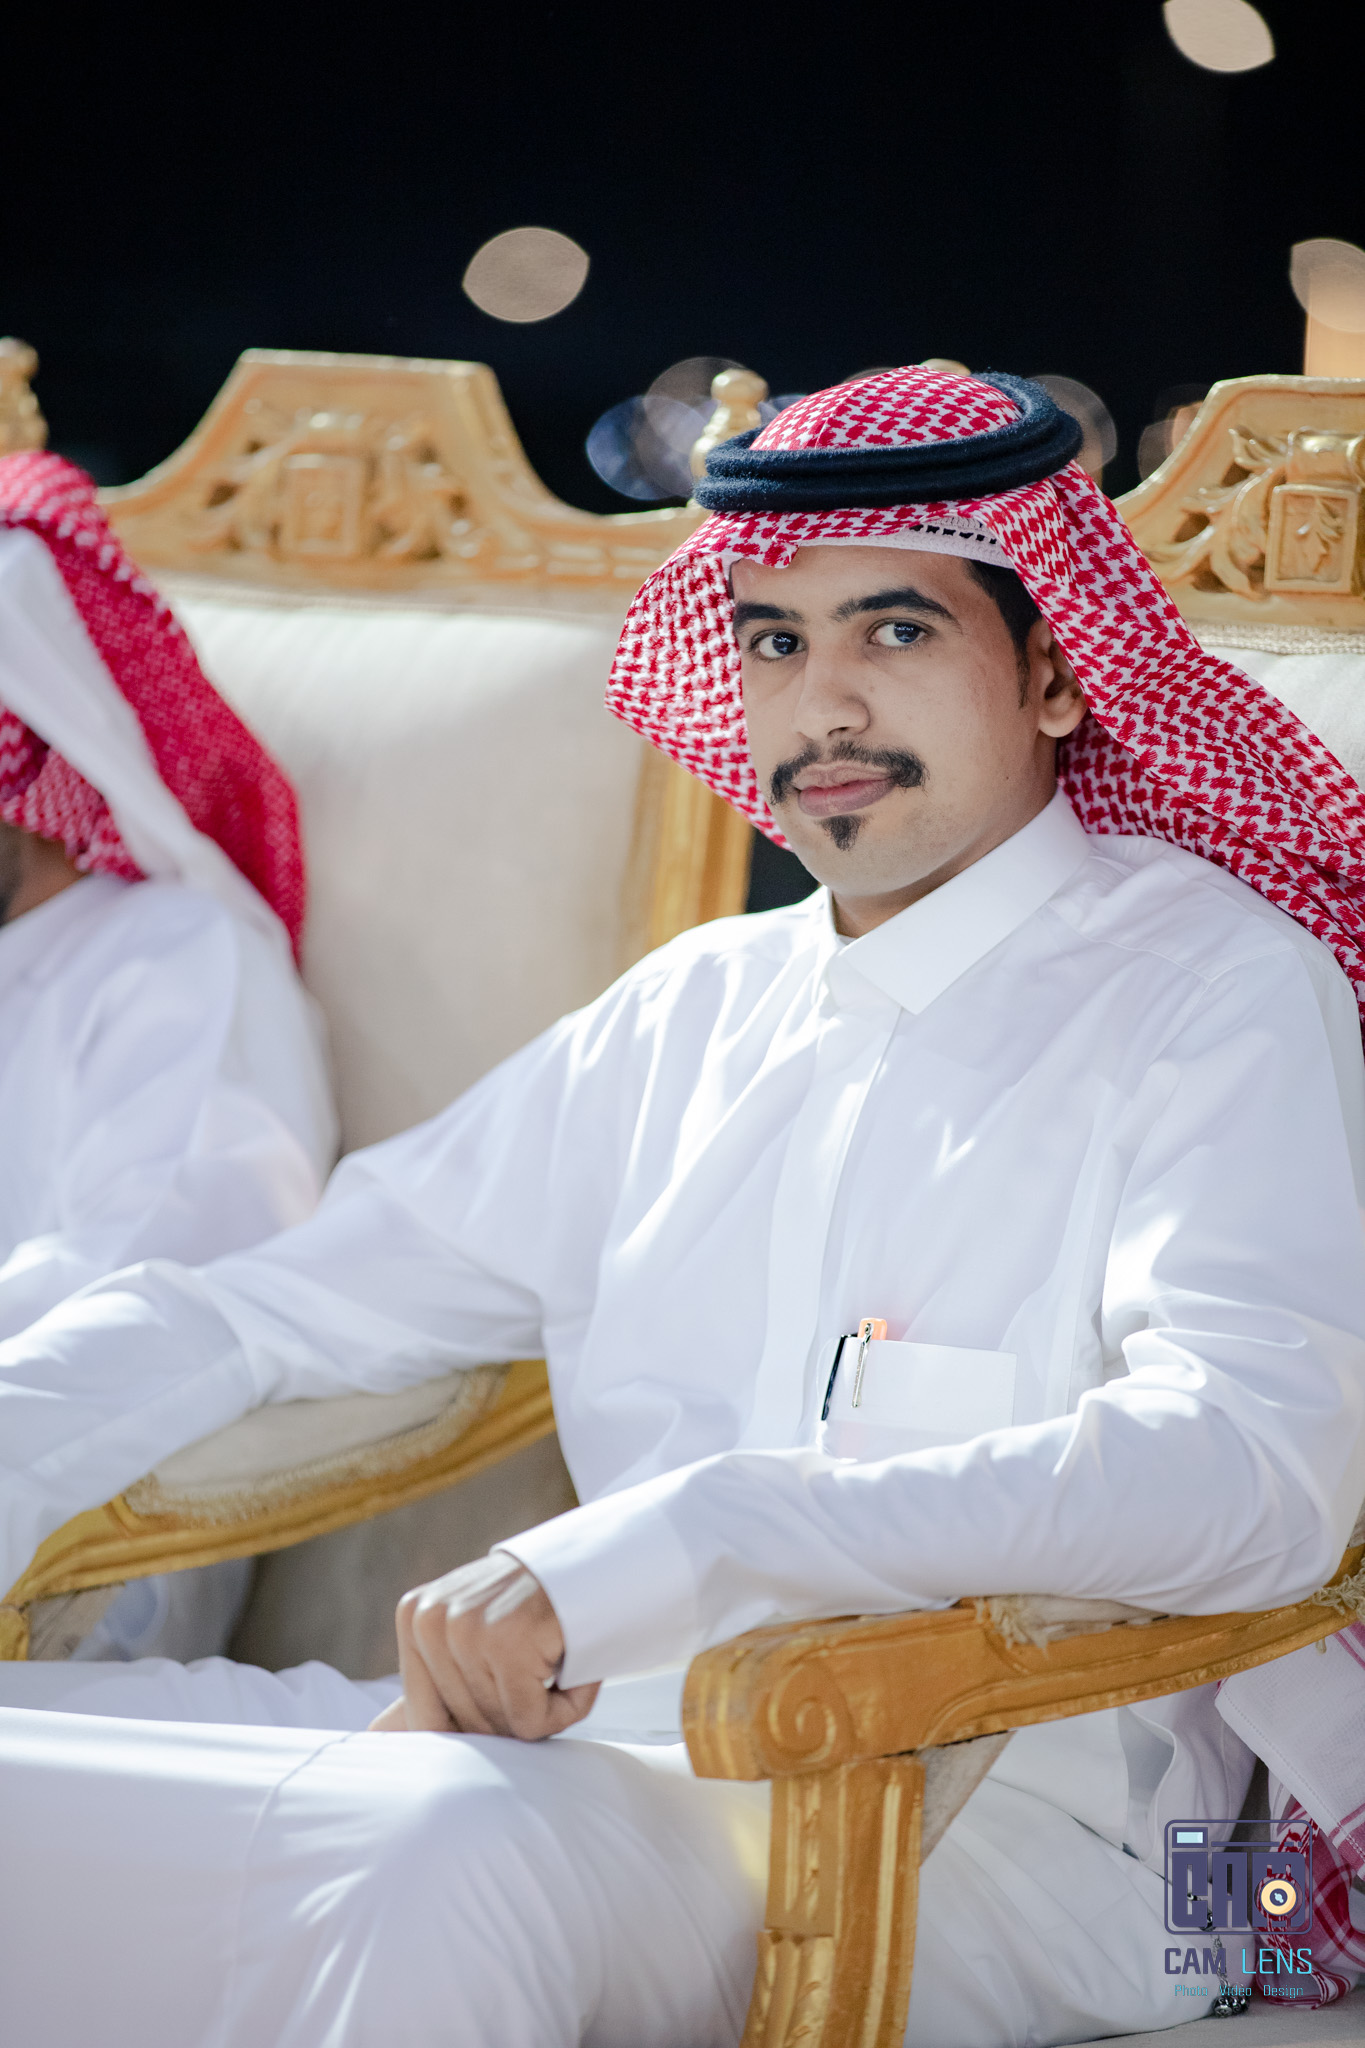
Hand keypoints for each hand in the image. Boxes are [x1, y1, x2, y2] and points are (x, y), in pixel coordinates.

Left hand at [368, 1552, 599, 1740]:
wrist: (595, 1566)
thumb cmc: (531, 1612)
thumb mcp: (469, 1638)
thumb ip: (426, 1687)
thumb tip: (373, 1735)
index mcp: (413, 1616)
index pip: (425, 1720)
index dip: (474, 1724)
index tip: (505, 1687)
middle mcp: (431, 1619)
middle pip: (466, 1726)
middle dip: (511, 1715)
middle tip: (536, 1669)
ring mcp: (467, 1628)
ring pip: (500, 1727)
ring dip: (542, 1709)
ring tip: (552, 1662)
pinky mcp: (507, 1642)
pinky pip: (531, 1723)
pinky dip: (565, 1708)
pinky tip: (570, 1668)